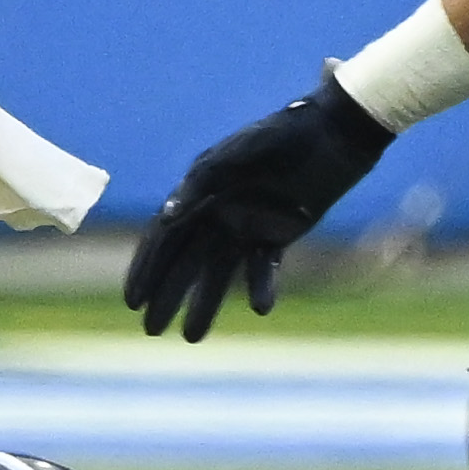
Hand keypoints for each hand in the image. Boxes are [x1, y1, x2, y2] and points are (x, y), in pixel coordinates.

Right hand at [124, 71, 393, 340]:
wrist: (335, 132)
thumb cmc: (284, 135)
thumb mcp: (240, 152)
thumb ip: (202, 181)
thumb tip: (165, 216)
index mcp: (200, 188)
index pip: (164, 235)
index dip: (146, 267)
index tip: (133, 299)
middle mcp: (218, 211)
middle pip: (185, 260)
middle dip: (166, 294)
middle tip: (151, 330)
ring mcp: (248, 225)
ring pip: (218, 272)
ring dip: (204, 303)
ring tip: (190, 337)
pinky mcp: (279, 235)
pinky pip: (263, 268)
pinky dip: (261, 287)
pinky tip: (262, 308)